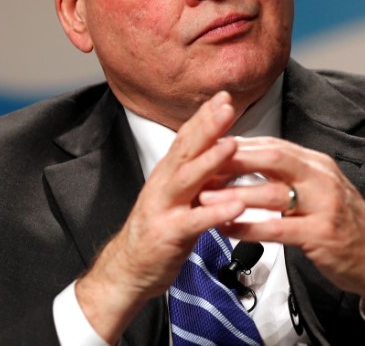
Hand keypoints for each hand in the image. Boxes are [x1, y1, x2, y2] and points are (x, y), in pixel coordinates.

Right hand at [75, 92, 246, 341]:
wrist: (129, 268)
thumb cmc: (159, 228)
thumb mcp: (178, 194)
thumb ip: (197, 172)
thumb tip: (222, 147)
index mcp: (168, 173)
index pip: (187, 137)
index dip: (204, 115)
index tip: (223, 96)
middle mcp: (164, 184)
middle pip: (186, 150)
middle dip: (207, 126)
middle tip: (226, 106)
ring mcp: (164, 208)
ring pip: (187, 180)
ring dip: (210, 161)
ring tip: (231, 145)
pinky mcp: (169, 234)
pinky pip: (195, 222)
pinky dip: (215, 213)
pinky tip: (235, 205)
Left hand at [199, 137, 364, 319]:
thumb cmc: (343, 223)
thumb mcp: (317, 188)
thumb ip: (287, 173)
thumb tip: (246, 158)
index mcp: (316, 163)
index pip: (272, 144)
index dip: (238, 145)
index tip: (208, 148)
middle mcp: (321, 177)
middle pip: (273, 157)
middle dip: (234, 159)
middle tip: (201, 164)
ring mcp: (324, 205)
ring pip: (274, 193)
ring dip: (235, 195)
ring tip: (205, 199)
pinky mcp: (322, 234)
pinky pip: (279, 229)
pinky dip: (250, 228)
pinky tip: (228, 229)